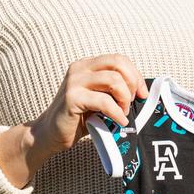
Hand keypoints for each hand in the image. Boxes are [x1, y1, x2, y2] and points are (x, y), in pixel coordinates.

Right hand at [28, 55, 147, 158]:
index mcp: (87, 65)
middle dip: (132, 83)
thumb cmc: (80, 118)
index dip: (135, 75)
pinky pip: (104, 101)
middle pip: (118, 64)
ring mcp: (74, 82)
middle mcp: (80, 69)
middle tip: (133, 102)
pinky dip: (117, 113)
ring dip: (124, 99)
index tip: (142, 93)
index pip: (119, 59)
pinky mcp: (72, 98)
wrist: (51, 134)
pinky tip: (119, 121)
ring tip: (123, 113)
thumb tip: (143, 92)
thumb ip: (115, 90)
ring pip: (113, 80)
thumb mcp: (100, 98)